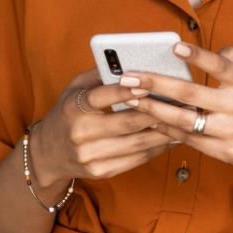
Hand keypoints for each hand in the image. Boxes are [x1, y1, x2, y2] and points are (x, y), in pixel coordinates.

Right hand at [28, 67, 174, 186]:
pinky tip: (172, 138)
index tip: (149, 83)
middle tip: (184, 102)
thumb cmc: (68, 113)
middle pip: (127, 123)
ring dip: (165, 132)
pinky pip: (136, 159)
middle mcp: (80, 133)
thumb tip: (132, 60)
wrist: (47, 154)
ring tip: (185, 120)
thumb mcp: (74, 88)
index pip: (102, 97)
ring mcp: (91, 156)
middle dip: (158, 112)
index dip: (126, 91)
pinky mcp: (101, 171)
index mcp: (73, 107)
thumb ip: (100, 74)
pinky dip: (157, 148)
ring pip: (137, 143)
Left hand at [117, 42, 232, 190]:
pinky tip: (151, 120)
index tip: (175, 47)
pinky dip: (169, 129)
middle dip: (155, 84)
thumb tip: (210, 50)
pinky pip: (191, 140)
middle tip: (129, 77)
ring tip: (132, 99)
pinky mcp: (226, 153)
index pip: (220, 66)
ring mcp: (232, 133)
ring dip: (154, 109)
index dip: (197, 56)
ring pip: (185, 121)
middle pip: (191, 94)